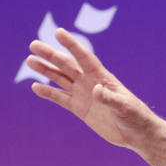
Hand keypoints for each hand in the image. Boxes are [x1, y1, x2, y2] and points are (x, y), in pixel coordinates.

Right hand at [28, 28, 165, 165]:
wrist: (136, 133)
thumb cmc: (135, 116)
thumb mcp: (124, 107)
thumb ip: (109, 98)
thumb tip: (96, 89)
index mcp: (102, 77)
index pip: (84, 57)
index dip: (72, 44)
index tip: (58, 32)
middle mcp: (91, 82)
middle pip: (67, 65)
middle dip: (51, 54)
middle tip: (33, 45)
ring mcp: (84, 94)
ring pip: (61, 78)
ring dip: (46, 70)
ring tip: (30, 60)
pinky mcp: (80, 108)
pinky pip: (60, 98)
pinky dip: (48, 92)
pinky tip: (35, 86)